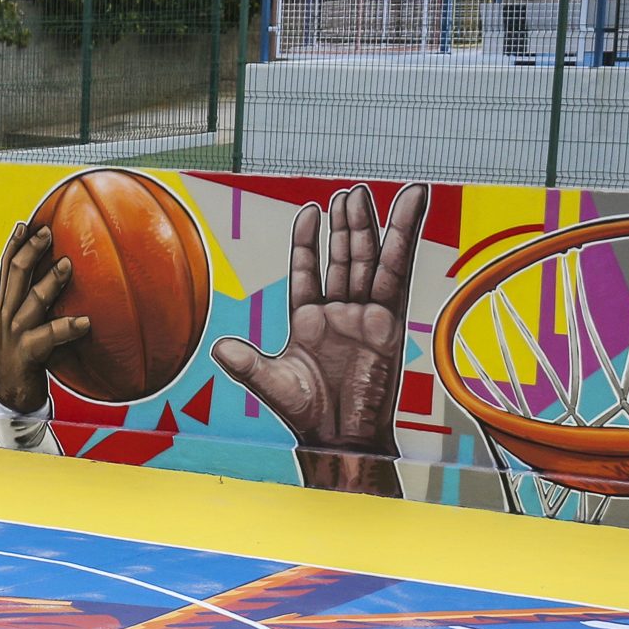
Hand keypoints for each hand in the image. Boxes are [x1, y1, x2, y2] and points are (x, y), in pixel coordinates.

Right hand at [0, 219, 91, 414]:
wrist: (14, 397)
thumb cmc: (28, 359)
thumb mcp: (31, 327)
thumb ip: (43, 305)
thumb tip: (68, 283)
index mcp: (7, 307)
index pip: (6, 269)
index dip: (13, 245)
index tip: (25, 223)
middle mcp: (7, 316)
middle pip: (15, 275)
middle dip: (30, 250)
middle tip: (48, 231)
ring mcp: (15, 334)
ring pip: (31, 301)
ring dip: (49, 282)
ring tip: (67, 265)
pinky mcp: (26, 353)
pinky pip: (49, 336)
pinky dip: (67, 328)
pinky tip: (85, 322)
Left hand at [212, 183, 428, 497]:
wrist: (339, 436)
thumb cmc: (306, 413)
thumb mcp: (270, 382)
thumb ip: (245, 363)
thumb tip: (218, 350)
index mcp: (309, 321)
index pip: (307, 272)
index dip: (307, 242)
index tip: (312, 210)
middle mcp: (339, 313)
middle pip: (342, 258)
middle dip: (345, 226)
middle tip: (350, 194)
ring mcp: (365, 313)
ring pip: (369, 259)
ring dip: (371, 225)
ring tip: (371, 192)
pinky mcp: (389, 318)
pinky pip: (397, 269)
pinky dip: (403, 236)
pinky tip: (410, 205)